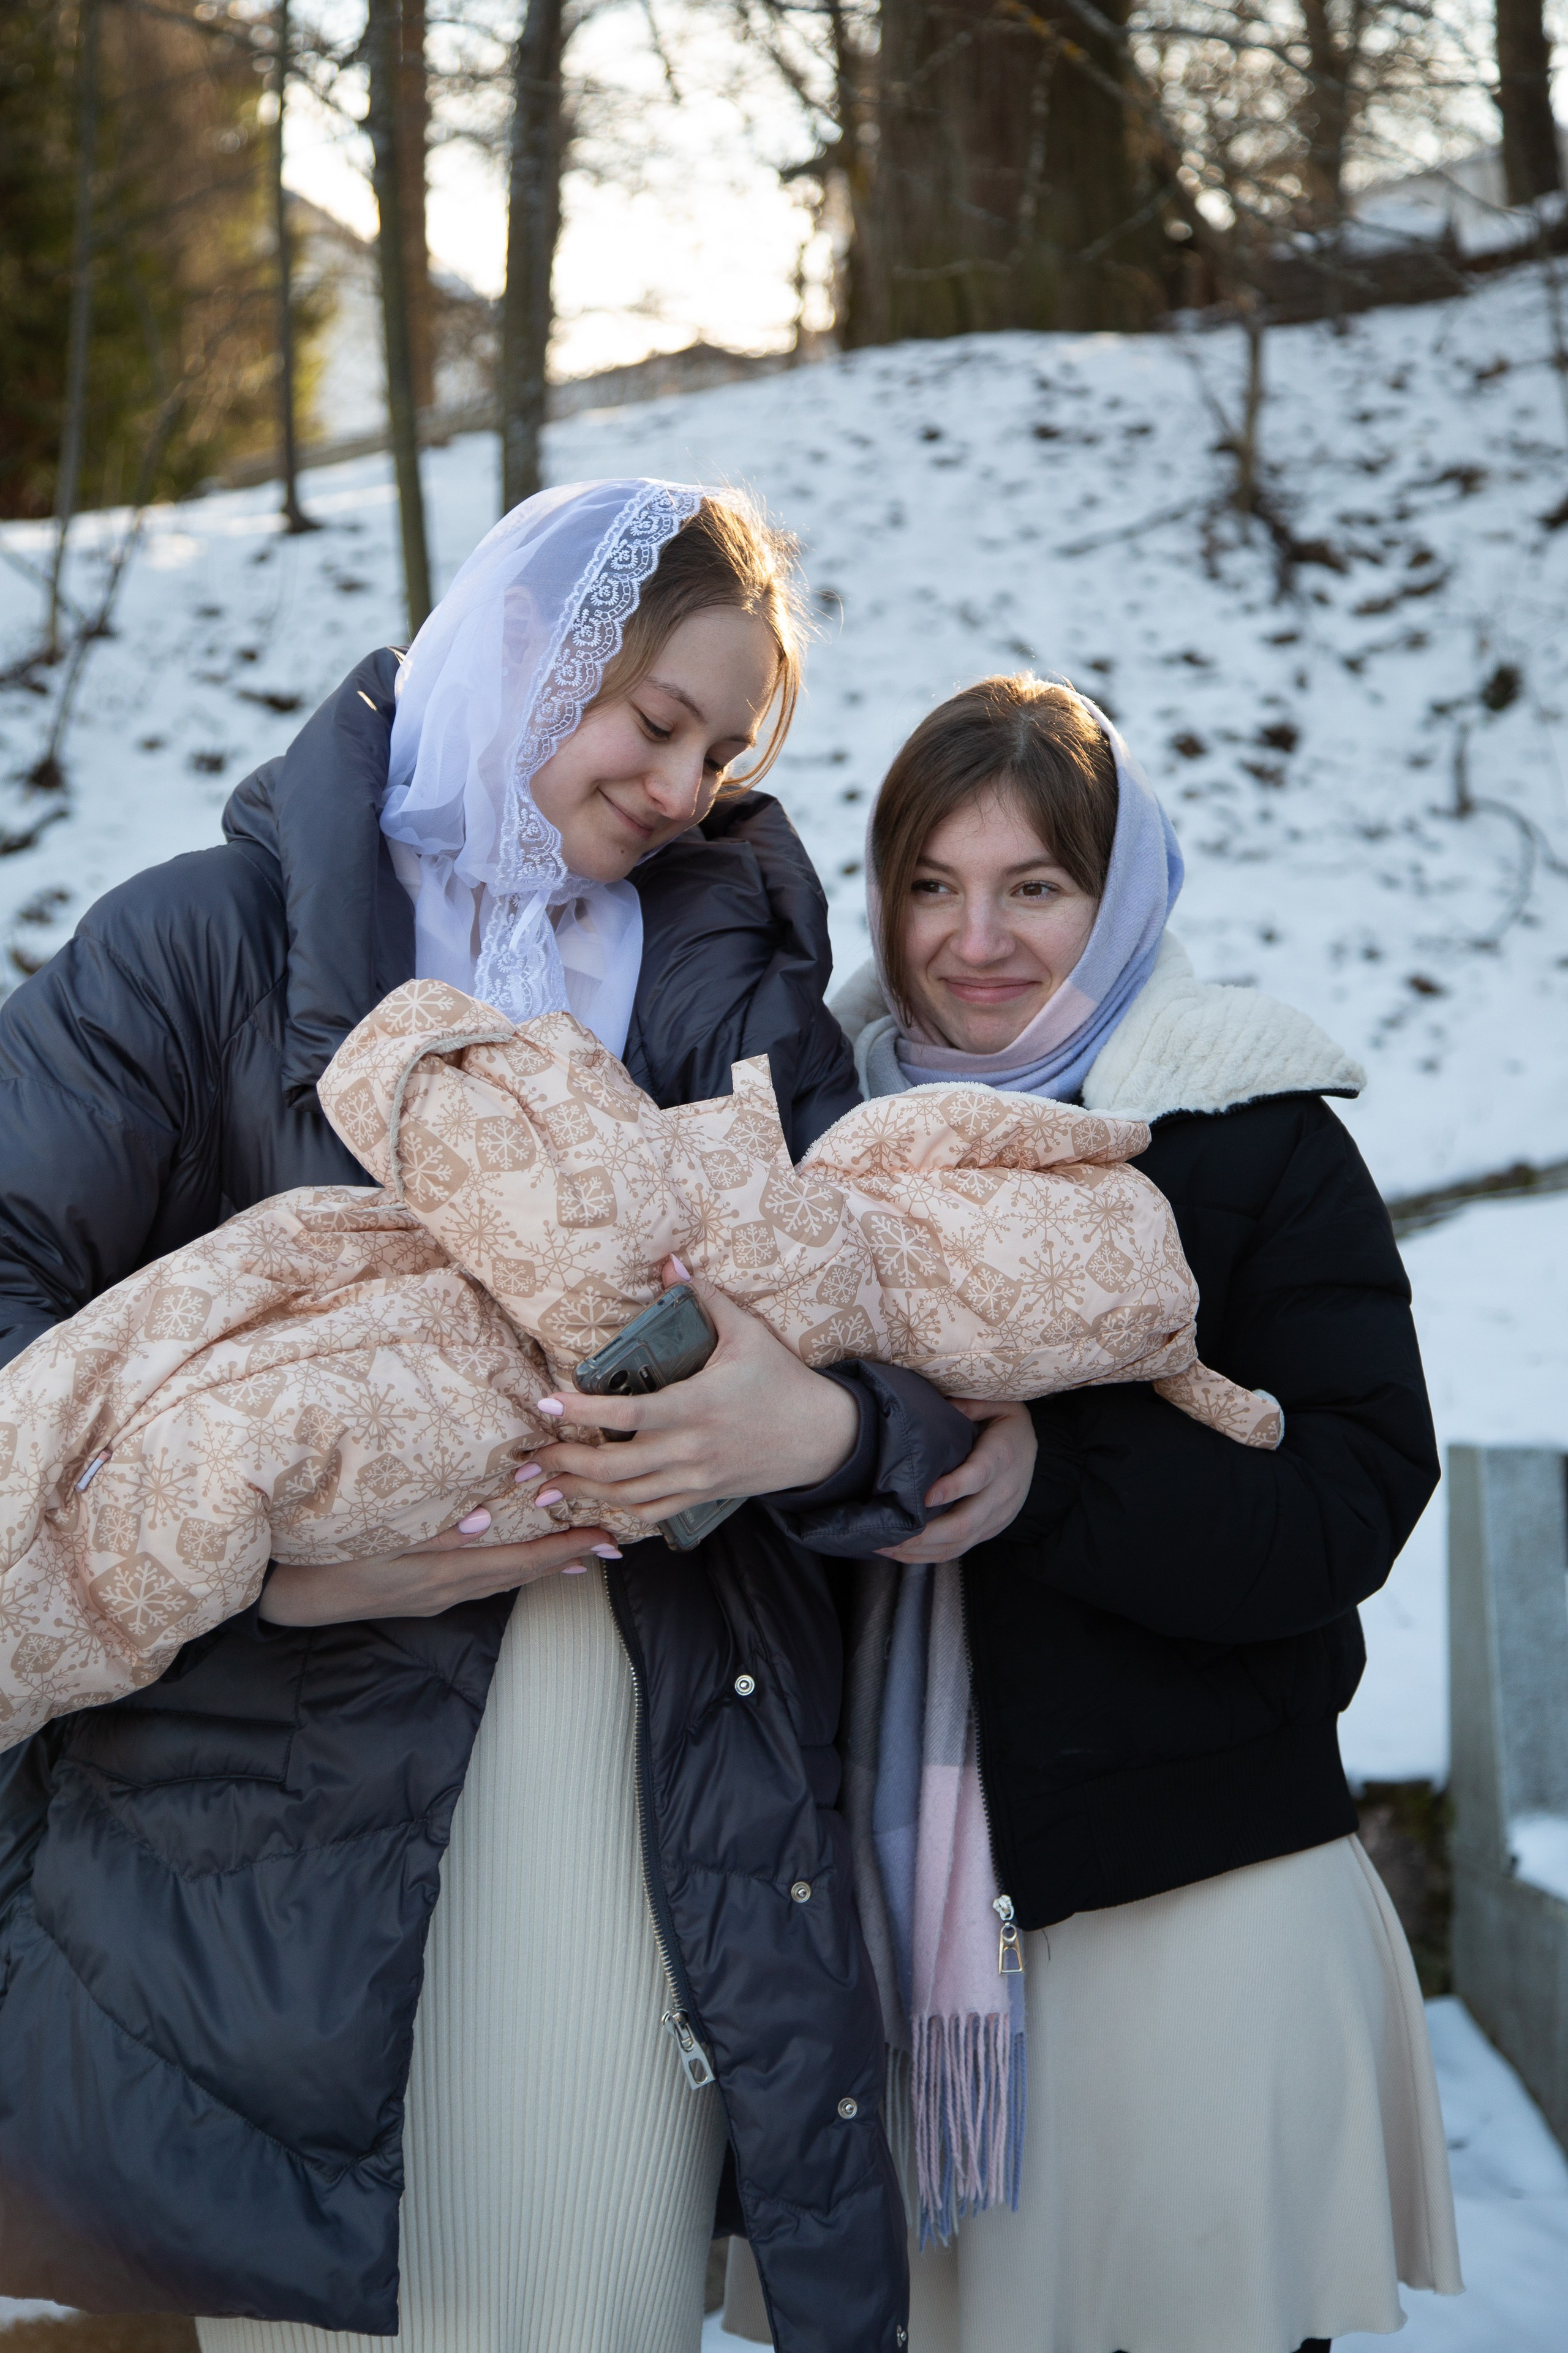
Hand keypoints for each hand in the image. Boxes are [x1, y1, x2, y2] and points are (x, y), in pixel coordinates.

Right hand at [259, 1517, 616, 1626]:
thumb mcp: (374, 1538)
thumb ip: (427, 1530)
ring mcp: (434, 1597)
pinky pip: (479, 1583)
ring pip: (501, 1581)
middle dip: (564, 1558)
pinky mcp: (421, 1595)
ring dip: (540, 1567)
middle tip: (609, 1545)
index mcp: (440, 1573)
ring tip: (578, 1556)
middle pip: (517, 1575)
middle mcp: (445, 1590)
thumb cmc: (327, 1556)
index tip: (601, 1538)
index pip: (515, 1561)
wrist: (289, 1595)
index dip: (561, 1549)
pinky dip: (508, 1572)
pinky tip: (518, 1566)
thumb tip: (479, 1521)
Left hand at [523, 1260, 858, 1520]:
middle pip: (614, 1466)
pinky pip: (652, 1512)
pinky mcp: (703, 1497)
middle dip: (565, 1463)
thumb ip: (706, 1299)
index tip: (548, 1402)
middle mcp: (692, 1449)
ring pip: (626, 1496)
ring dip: (581, 1492)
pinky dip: (618, 1510)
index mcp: (697, 1406)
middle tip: (530, 1459)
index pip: (629, 1414)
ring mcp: (696, 1479)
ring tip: (546, 1489)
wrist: (823, 1437)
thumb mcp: (748, 1334)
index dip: (584, 1410)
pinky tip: (594, 1502)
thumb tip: (671, 1261)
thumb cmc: (781, 1381)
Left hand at [874, 1398, 1036, 1563]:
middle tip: (888, 1533)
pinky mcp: (990, 1530)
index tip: (923, 1496)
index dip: (952, 1488)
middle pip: (964, 1523)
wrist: (1037, 1451)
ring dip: (919, 1550)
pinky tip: (901, 1553)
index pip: (977, 1477)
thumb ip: (969, 1405)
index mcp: (1002, 1457)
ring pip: (959, 1543)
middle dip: (924, 1533)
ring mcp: (997, 1517)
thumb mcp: (997, 1403)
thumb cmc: (1007, 1425)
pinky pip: (959, 1550)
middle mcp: (1001, 1493)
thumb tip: (939, 1406)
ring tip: (884, 1546)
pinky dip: (928, 1555)